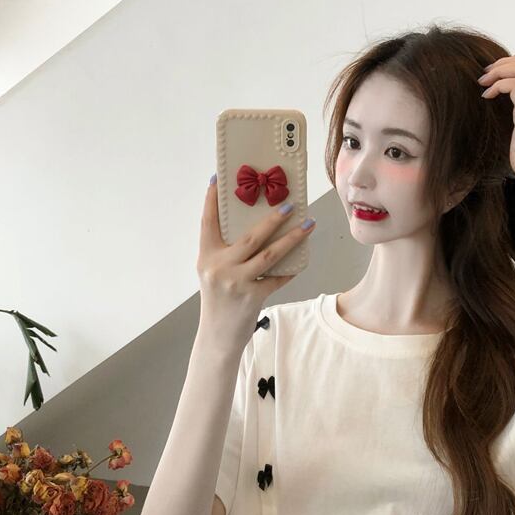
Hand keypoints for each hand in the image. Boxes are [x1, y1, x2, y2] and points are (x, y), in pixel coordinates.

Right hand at [196, 178, 314, 345]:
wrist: (217, 336)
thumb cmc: (218, 302)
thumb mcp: (214, 274)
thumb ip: (227, 254)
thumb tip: (255, 231)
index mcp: (206, 257)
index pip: (208, 221)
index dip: (212, 199)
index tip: (218, 178)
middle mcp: (219, 266)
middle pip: (251, 236)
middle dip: (273, 219)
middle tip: (290, 205)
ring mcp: (236, 281)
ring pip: (269, 254)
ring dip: (292, 238)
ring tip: (308, 225)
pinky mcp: (252, 296)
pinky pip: (276, 278)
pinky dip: (289, 270)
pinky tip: (300, 263)